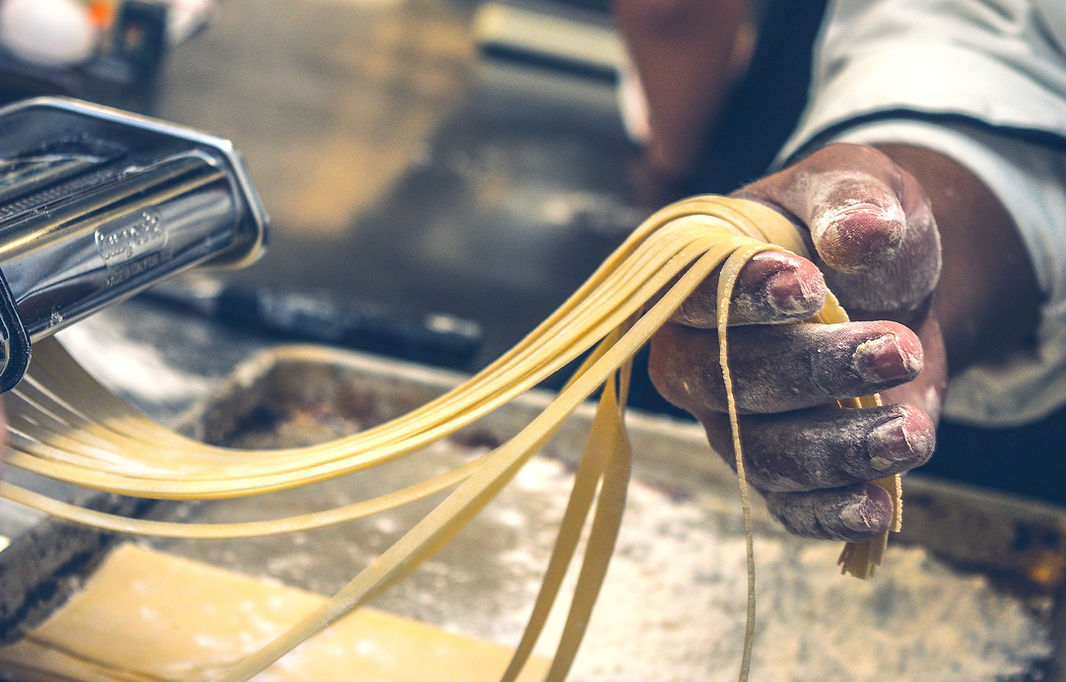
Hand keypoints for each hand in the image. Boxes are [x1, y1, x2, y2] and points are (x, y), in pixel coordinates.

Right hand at [648, 144, 944, 541]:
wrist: (890, 287)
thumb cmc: (850, 227)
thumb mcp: (855, 183)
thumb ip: (850, 198)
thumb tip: (861, 234)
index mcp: (694, 277)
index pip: (692, 296)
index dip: (743, 299)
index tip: (810, 288)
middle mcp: (695, 355)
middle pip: (724, 382)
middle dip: (812, 372)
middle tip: (896, 348)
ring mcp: (729, 418)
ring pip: (760, 452)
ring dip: (836, 447)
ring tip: (910, 431)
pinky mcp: (775, 467)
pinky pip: (786, 504)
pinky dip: (827, 512)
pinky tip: (877, 505)